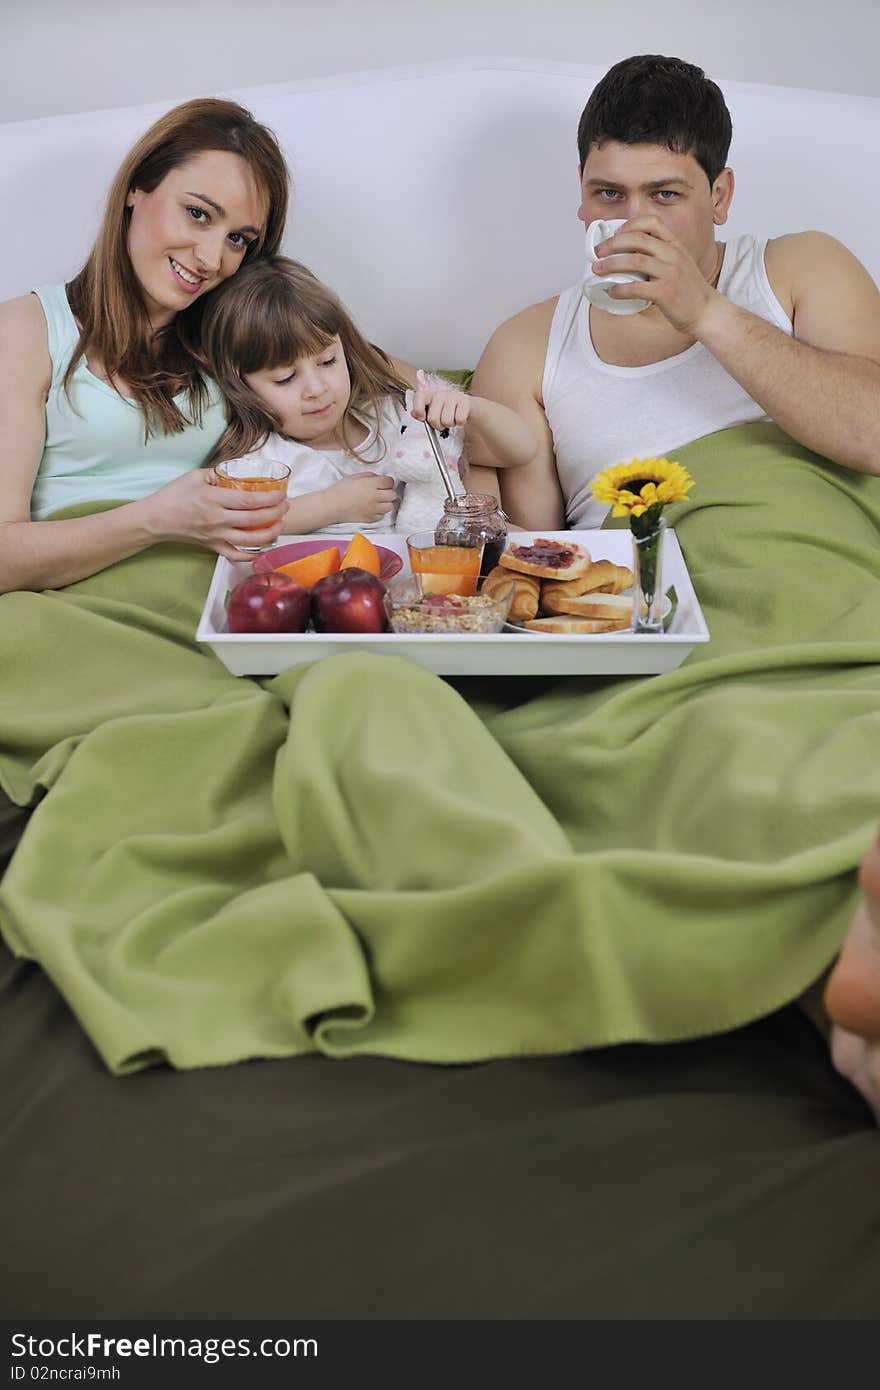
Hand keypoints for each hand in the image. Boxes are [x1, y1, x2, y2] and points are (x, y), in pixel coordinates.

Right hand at [139, 467, 289, 558]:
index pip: (248, 501)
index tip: (281, 494)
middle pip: (254, 520)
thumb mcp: (195, 475)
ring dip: (270, 534)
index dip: (269, 498)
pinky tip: (264, 549)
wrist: (156, 519)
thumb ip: (219, 472)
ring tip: (280, 525)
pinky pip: (235, 555)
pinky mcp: (212, 547)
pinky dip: (251, 556)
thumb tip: (238, 469)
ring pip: (250, 541)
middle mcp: (216, 520)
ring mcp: (215, 536)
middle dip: (275, 514)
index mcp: (213, 499)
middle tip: (286, 506)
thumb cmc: (174, 495)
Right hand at [329, 471, 397, 522]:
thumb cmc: (341, 489)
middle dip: (389, 492)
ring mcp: (373, 509)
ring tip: (378, 501)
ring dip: (386, 503)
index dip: (388, 482)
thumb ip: (369, 476)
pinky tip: (372, 508)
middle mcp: (374, 497)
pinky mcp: (370, 518)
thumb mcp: (355, 477)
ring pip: (390, 506)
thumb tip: (379, 478)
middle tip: (382, 492)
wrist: (332, 505)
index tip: (384, 483)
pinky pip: (381, 516)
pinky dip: (379, 512)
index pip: (389, 482)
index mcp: (370, 484)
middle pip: (393, 495)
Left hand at [410, 372, 470, 429]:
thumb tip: (413, 414)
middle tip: (442, 422)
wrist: (468, 407)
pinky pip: (459, 419)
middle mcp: (440, 394)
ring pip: (446, 421)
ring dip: (450, 425)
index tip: (422, 418)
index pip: (419, 397)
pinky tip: (459, 418)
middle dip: (438, 425)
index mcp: (429, 396)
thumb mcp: (433, 413)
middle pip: (433, 417)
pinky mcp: (465, 401)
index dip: (418, 409)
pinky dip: (460, 423)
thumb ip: (421, 414)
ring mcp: (453, 396)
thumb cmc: (447, 411)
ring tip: (452, 419)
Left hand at [592, 216, 720, 335]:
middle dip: (612, 244)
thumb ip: (660, 255)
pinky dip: (621, 289)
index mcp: (675, 245)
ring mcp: (670, 273)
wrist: (706, 311)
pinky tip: (612, 292)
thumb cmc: (688, 290)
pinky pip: (637, 288)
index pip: (652, 223)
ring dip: (612, 264)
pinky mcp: (666, 293)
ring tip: (598, 270)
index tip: (615, 233)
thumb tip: (628, 255)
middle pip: (637, 240)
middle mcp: (673, 255)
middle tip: (597, 252)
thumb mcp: (679, 263)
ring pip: (635, 261)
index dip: (630, 224)